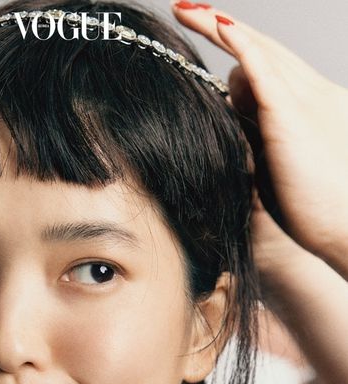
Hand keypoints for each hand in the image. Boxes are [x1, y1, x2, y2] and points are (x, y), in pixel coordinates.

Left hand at [171, 2, 347, 264]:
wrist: (346, 226)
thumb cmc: (314, 209)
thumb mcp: (279, 166)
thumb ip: (257, 142)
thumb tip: (230, 124)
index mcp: (308, 105)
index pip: (268, 63)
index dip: (237, 41)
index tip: (208, 27)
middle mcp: (310, 93)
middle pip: (261, 47)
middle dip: (221, 24)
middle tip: (187, 8)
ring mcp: (303, 100)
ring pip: (260, 50)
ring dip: (220, 25)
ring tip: (186, 10)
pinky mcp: (291, 116)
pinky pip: (265, 68)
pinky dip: (242, 43)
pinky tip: (219, 25)